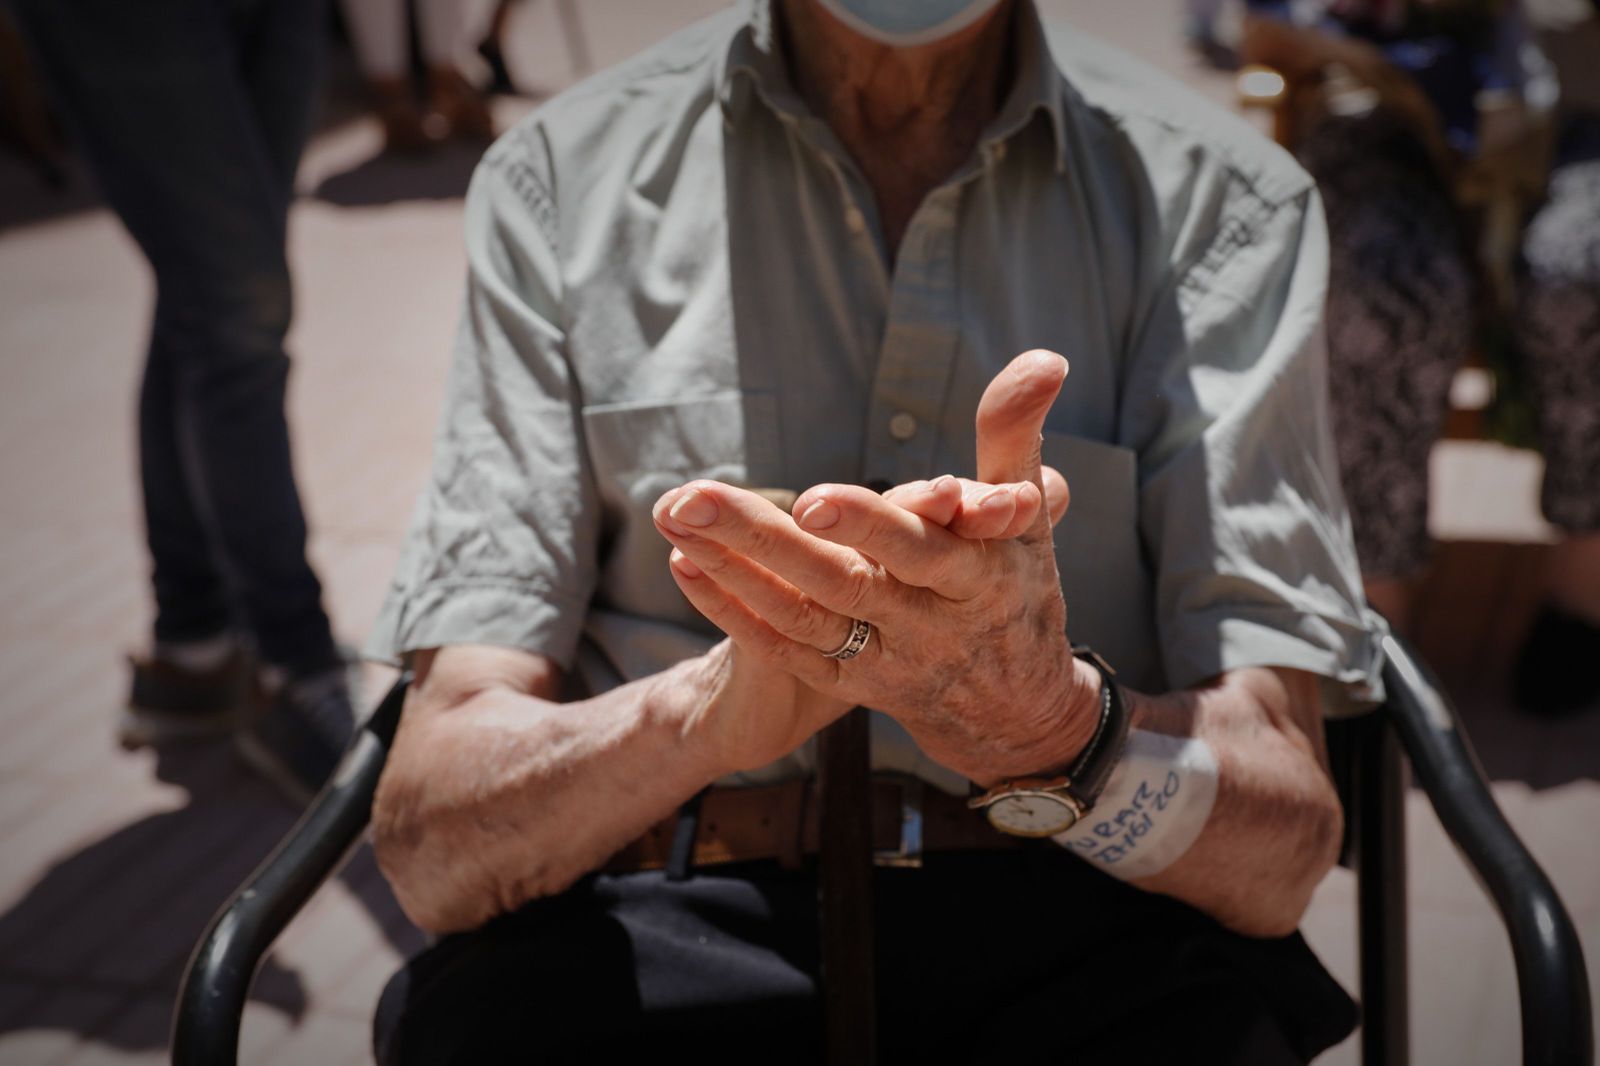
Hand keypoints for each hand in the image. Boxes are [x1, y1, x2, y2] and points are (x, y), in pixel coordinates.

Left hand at [652, 350, 1100, 783]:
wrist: (1013, 710)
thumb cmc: (1017, 587)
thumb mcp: (1028, 516)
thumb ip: (1015, 435)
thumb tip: (1045, 358)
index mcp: (975, 579)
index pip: (916, 551)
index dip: (866, 527)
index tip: (811, 498)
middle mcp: (924, 627)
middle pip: (838, 584)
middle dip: (763, 542)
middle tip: (695, 499)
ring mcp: (882, 661)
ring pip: (799, 617)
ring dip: (730, 569)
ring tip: (674, 516)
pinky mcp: (847, 685)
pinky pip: (783, 649)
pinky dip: (733, 610)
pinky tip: (686, 565)